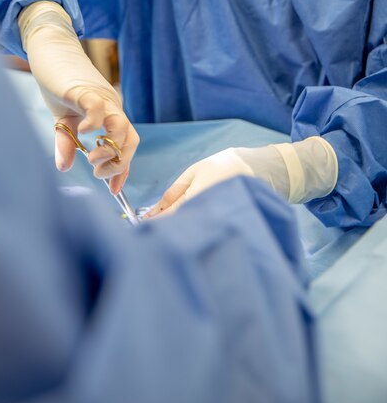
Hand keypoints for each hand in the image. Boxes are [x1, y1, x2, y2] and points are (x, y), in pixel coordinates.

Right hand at [19, 1, 138, 193]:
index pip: (127, 144)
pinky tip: (84, 133)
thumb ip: (66, 144)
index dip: (122, 169)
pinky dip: (95, 123)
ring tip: (92, 159)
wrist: (50, 54)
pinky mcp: (84, 90)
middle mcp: (111, 107)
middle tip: (97, 172)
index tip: (113, 190)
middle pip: (131, 139)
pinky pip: (97, 107)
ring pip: (120, 126)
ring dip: (110, 148)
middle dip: (118, 163)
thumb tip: (63, 168)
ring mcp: (100, 98)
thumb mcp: (63, 121)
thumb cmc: (59, 86)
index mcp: (109, 115)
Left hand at [146, 137, 338, 217]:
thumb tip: (155, 210)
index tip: (140, 229)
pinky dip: (193, 232)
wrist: (264, 171)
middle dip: (164, 232)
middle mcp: (209, 211)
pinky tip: (187, 232)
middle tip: (148, 236)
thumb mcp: (196, 172)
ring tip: (165, 236)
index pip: (171, 215)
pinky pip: (205, 232)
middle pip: (180, 227)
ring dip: (178, 233)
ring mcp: (219, 221)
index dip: (154, 223)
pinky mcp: (227, 226)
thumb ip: (175, 191)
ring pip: (192, 232)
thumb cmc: (226, 166)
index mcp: (200, 195)